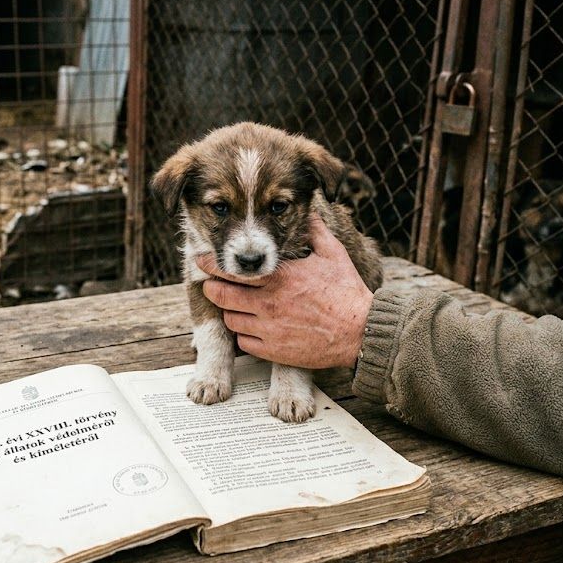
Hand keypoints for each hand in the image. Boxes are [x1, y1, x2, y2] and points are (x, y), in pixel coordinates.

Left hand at [198, 215, 373, 368]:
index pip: (234, 269)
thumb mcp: (333, 255)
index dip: (212, 264)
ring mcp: (269, 329)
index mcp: (280, 277)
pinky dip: (243, 336)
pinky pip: (243, 344)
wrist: (360, 332)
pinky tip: (250, 328)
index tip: (202, 259)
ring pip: (230, 320)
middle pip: (221, 295)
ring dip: (229, 313)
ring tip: (234, 307)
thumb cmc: (347, 292)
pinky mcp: (273, 351)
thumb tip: (308, 211)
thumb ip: (315, 231)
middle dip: (212, 288)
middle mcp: (269, 302)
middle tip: (212, 285)